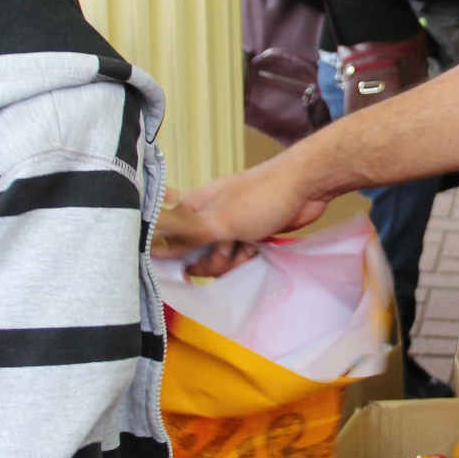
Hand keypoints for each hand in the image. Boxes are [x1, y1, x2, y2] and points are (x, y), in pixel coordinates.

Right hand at [150, 154, 330, 274]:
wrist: (306, 188)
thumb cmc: (260, 198)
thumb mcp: (220, 221)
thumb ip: (186, 237)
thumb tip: (152, 248)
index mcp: (194, 207)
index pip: (170, 237)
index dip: (174, 255)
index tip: (183, 270)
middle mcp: (209, 217)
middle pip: (196, 255)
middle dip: (211, 261)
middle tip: (227, 252)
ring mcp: (231, 227)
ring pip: (219, 259)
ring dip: (233, 261)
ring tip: (248, 249)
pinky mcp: (250, 236)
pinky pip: (238, 257)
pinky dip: (247, 258)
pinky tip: (258, 251)